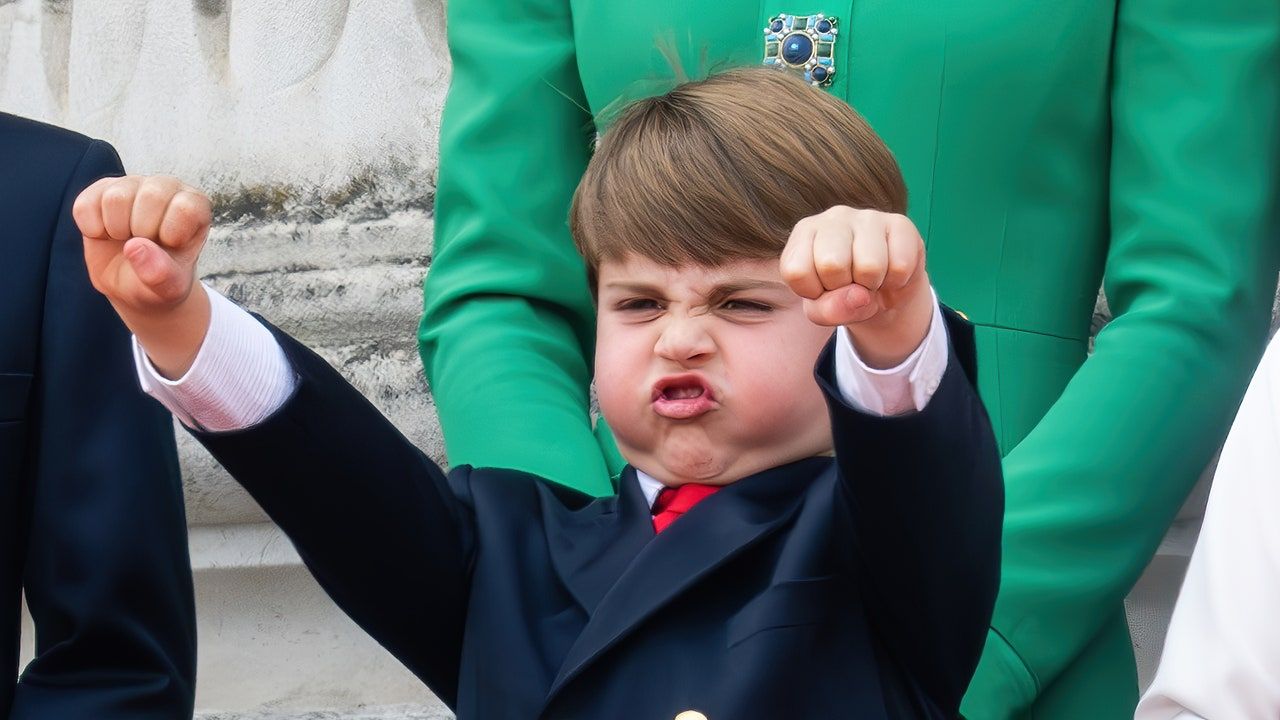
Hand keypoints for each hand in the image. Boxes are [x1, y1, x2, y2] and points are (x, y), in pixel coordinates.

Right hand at [73, 175, 213, 377]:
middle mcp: (168, 189)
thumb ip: (161, 273)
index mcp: (195, 207)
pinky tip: (104, 234)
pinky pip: (88, 201)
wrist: (135, 288)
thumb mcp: (167, 290)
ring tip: (124, 242)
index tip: (169, 252)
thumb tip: (138, 248)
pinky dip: (91, 223)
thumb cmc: (160, 286)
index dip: (171, 235)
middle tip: (144, 250)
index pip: (185, 207)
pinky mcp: (102, 189)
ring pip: (116, 194)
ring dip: (116, 228)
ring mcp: (135, 184)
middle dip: (143, 233)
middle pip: (149, 196)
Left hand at [779, 206, 934, 367]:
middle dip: (844, 288)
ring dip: (873, 285)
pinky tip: (890, 271)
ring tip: (871, 279)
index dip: (813, 292)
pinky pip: (900, 265)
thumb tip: (859, 296)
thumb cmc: (843, 295)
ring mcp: (868, 216)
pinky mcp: (901, 222)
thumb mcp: (823, 310)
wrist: (886, 290)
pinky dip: (896, 281)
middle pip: (831, 264)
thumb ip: (827, 311)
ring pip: (870, 265)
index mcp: (804, 233)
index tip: (823, 288)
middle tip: (851, 284)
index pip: (796, 270)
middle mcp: (833, 217)